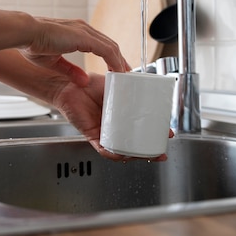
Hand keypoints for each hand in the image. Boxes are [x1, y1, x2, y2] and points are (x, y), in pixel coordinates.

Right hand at [21, 18, 129, 86]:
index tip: (115, 68)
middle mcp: (83, 29)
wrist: (26, 33)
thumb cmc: (33, 43)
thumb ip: (70, 70)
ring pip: (111, 47)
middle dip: (119, 59)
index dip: (109, 56)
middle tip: (126, 73)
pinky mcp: (85, 37)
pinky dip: (114, 61)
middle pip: (109, 44)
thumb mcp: (54, 62)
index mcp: (75, 32)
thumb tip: (83, 80)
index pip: (99, 44)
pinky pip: (107, 50)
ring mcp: (85, 32)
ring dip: (120, 61)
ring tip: (125, 75)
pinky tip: (118, 72)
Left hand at [51, 73, 172, 160]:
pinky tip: (121, 155)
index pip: (140, 127)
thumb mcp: (113, 83)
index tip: (167, 133)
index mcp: (120, 115)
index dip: (154, 133)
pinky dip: (112, 154)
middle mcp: (113, 126)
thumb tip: (143, 80)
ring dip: (134, 155)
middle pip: (133, 143)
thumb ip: (127, 83)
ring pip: (121, 150)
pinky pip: (103, 149)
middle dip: (149, 151)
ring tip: (145, 155)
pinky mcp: (92, 135)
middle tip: (160, 151)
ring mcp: (104, 132)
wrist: (69, 85)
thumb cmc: (86, 83)